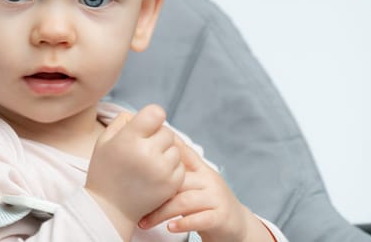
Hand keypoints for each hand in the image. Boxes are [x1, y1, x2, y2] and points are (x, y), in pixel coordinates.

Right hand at [85, 105, 184, 239]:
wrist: (109, 209)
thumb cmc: (104, 172)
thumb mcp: (104, 141)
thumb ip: (122, 121)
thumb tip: (138, 113)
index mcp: (129, 139)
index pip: (156, 113)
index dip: (152, 117)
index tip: (146, 126)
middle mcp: (147, 153)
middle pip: (167, 131)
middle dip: (157, 136)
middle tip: (144, 148)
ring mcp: (161, 170)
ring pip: (176, 148)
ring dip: (166, 152)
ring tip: (149, 162)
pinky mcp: (171, 184)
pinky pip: (180, 165)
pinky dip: (171, 167)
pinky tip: (155, 173)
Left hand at [139, 136, 273, 241]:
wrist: (237, 225)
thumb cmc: (208, 204)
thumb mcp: (196, 184)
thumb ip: (179, 173)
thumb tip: (151, 158)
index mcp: (202, 169)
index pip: (185, 153)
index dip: (168, 147)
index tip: (147, 142)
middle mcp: (209, 180)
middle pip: (178, 181)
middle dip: (155, 192)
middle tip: (134, 202)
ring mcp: (216, 198)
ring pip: (185, 202)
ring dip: (162, 213)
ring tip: (145, 222)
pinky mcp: (221, 217)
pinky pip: (200, 219)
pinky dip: (183, 224)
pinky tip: (170, 227)